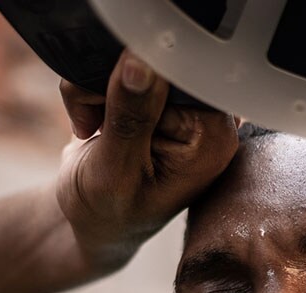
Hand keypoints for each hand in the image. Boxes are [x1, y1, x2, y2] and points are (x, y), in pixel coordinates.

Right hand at [56, 50, 238, 270]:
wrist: (92, 221)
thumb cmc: (108, 211)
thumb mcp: (115, 171)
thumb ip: (129, 118)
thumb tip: (140, 62)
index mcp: (213, 138)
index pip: (180, 74)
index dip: (140, 80)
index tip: (114, 113)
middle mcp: (206, 118)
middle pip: (157, 61)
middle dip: (112, 84)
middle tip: (96, 125)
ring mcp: (182, 106)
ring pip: (131, 58)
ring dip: (95, 86)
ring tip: (94, 127)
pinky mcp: (155, 96)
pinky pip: (118, 65)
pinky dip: (92, 87)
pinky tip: (94, 121)